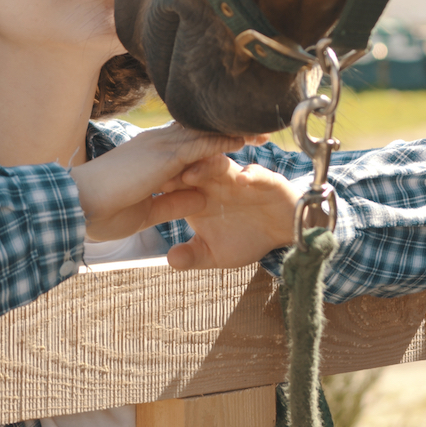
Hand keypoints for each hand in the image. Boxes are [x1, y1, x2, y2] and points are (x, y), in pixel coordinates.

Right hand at [72, 124, 246, 241]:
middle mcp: (157, 145)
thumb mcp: (148, 211)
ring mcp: (160, 147)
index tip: (237, 140)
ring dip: (233, 131)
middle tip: (259, 127)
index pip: (187, 142)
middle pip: (200, 131)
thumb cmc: (102, 212)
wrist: (77, 207)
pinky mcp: (165, 157)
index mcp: (150, 156)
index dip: (212, 140)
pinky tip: (246, 139)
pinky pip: (201, 145)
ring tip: (262, 129)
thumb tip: (201, 197)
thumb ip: (174, 202)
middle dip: (229, 130)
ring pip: (205, 133)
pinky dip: (224, 142)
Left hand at [163, 157, 299, 269]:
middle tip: (161, 178)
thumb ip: (194, 256)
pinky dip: (251, 175)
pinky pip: (257, 174)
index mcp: (201, 195)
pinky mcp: (266, 180)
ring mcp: (241, 179)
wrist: (285, 233)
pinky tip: (243, 180)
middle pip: (194, 170)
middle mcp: (218, 182)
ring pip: (222, 166)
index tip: (140, 194)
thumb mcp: (216, 254)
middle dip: (177, 172)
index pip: (177, 186)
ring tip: (193, 175)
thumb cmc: (247, 238)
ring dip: (207, 168)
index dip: (160, 188)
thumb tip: (170, 260)